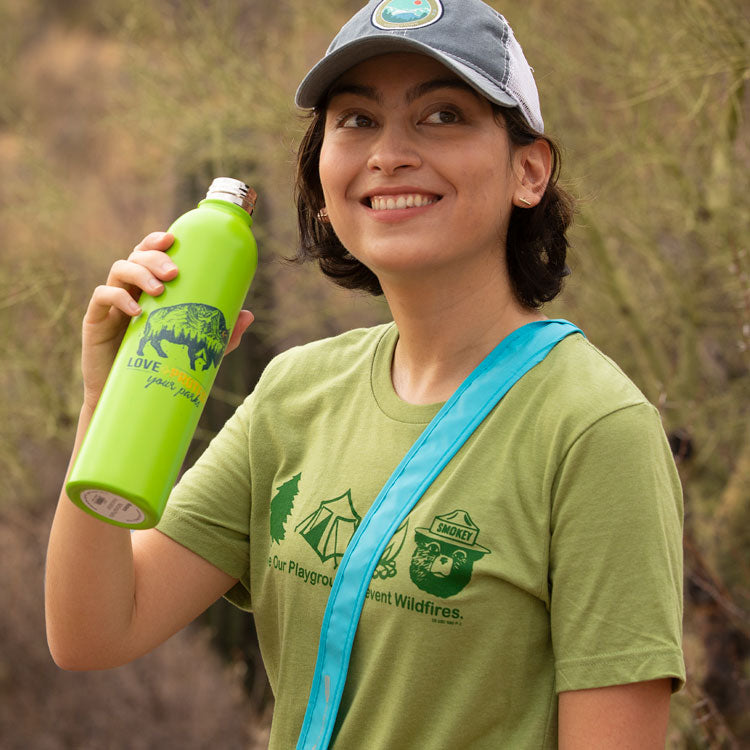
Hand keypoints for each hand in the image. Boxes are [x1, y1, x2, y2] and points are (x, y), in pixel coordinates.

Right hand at [81, 231, 252, 410]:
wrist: (126, 400)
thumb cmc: (160, 367)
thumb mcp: (195, 349)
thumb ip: (220, 335)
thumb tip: (248, 315)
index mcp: (148, 289)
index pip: (149, 255)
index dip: (156, 241)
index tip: (173, 238)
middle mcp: (128, 290)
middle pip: (135, 257)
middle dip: (154, 258)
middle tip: (174, 273)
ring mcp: (110, 304)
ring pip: (118, 270)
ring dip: (140, 274)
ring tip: (159, 290)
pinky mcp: (94, 321)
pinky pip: (101, 297)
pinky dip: (118, 297)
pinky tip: (137, 310)